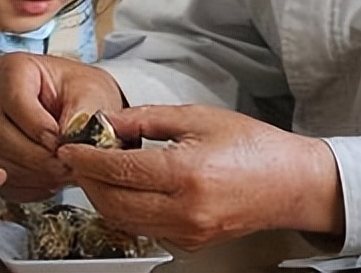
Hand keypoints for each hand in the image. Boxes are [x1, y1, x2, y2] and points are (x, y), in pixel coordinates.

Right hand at [0, 53, 124, 201]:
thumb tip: (67, 139)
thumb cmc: (83, 91)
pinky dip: (30, 186)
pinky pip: (2, 179)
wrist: (83, 104)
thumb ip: (83, 113)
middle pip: (0, 135)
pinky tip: (53, 180)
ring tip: (65, 172)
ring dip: (34, 174)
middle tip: (66, 164)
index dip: (39, 127)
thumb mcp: (92, 92)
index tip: (62, 141)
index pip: (15, 101)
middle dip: (37, 156)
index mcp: (12, 70)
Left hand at [56, 105, 343, 249]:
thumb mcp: (199, 117)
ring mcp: (188, 231)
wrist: (290, 183)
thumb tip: (108, 122)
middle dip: (88, 180)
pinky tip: (126, 189)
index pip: (119, 169)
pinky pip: (145, 230)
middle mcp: (184, 209)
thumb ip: (148, 120)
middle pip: (113, 201)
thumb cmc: (252, 144)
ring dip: (103, 197)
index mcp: (186, 172)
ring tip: (98, 172)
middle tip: (78, 158)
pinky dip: (126, 211)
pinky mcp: (191, 242)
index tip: (70, 146)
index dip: (87, 158)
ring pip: (124, 221)